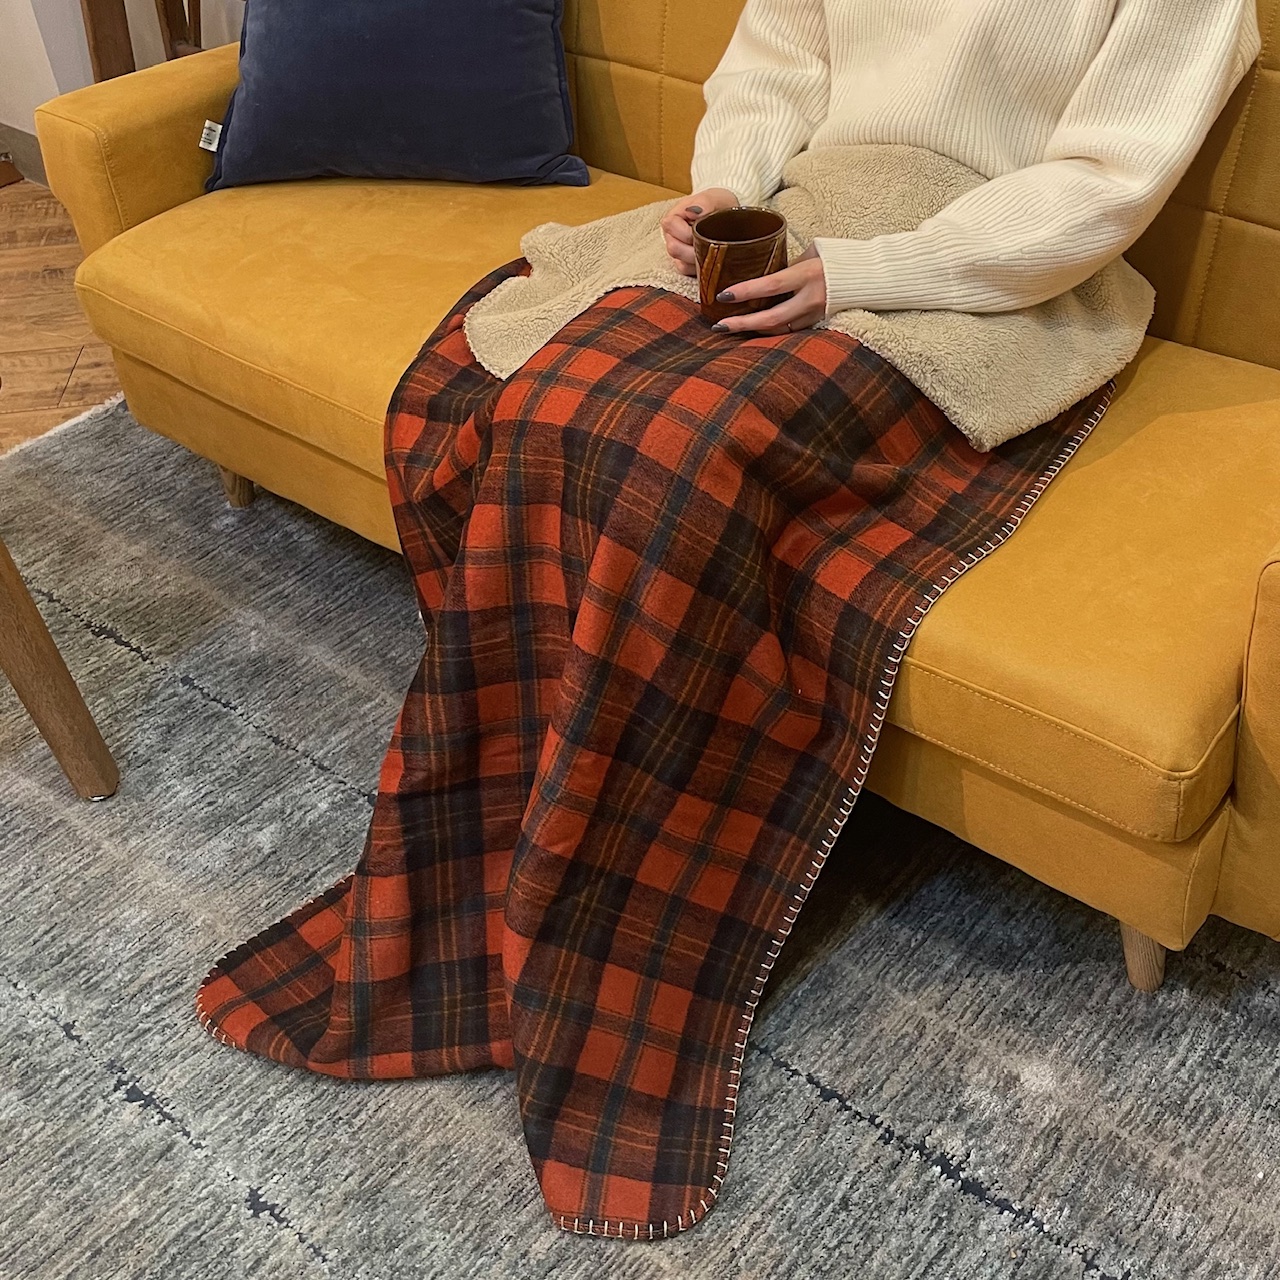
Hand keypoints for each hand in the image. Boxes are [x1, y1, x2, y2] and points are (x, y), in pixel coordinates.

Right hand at [661, 188, 738, 275]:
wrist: (725, 216)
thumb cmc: (717, 206)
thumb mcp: (714, 199)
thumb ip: (704, 203)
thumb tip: (694, 211)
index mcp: (672, 219)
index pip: (671, 226)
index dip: (688, 230)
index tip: (703, 227)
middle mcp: (671, 237)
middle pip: (674, 248)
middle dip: (695, 246)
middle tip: (712, 240)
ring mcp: (678, 254)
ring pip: (682, 263)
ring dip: (699, 257)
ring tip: (713, 248)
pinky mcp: (686, 266)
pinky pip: (690, 272)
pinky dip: (701, 267)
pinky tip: (710, 258)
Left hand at [711, 244, 827, 335]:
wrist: (870, 274)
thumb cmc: (838, 257)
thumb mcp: (811, 253)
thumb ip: (788, 265)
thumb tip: (763, 272)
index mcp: (808, 274)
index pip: (770, 285)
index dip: (745, 292)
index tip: (723, 295)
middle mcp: (811, 299)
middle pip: (771, 319)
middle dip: (742, 324)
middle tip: (719, 325)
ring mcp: (815, 314)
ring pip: (778, 329)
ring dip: (753, 330)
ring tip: (730, 327)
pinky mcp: (818, 323)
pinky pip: (789, 331)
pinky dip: (770, 330)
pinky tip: (753, 329)